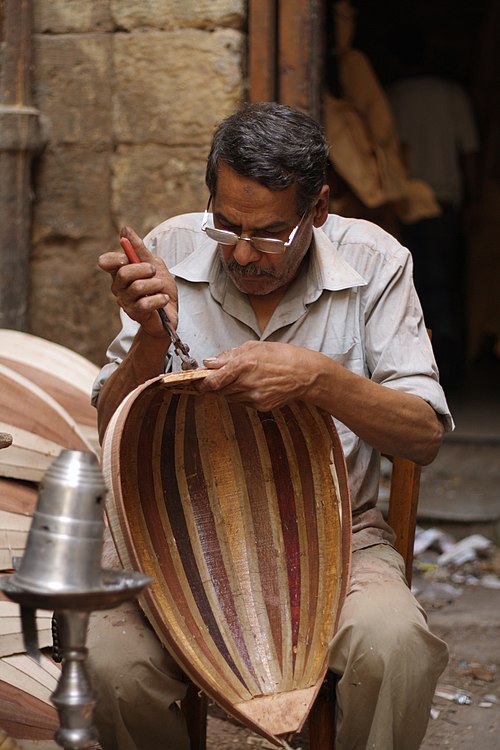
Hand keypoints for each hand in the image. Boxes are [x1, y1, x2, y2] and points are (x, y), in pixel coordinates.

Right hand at [98, 226, 177, 338]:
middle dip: (144, 269)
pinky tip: (163, 300)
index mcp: (120, 272)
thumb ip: (140, 249)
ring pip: (137, 287)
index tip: (128, 258)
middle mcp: (118, 287)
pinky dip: (159, 299)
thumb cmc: (160, 288)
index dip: (117, 257)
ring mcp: (125, 301)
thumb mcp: (154, 263)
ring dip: (156, 285)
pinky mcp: (134, 314)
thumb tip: (125, 230)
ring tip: (160, 288)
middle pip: (124, 272)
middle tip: (154, 272)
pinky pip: (145, 303)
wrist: (170, 312)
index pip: (105, 262)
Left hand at [197, 341, 314, 410]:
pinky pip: (243, 402)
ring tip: (245, 378)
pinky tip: (256, 385)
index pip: (213, 381)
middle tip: (222, 377)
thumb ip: (229, 355)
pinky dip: (244, 395)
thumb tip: (210, 362)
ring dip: (231, 389)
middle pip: (219, 390)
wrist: (305, 374)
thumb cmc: (282, 356)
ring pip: (230, 397)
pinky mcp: (260, 406)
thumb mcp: (254, 347)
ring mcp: (254, 397)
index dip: (202, 384)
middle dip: (217, 385)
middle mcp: (247, 383)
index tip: (198, 383)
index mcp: (243, 364)